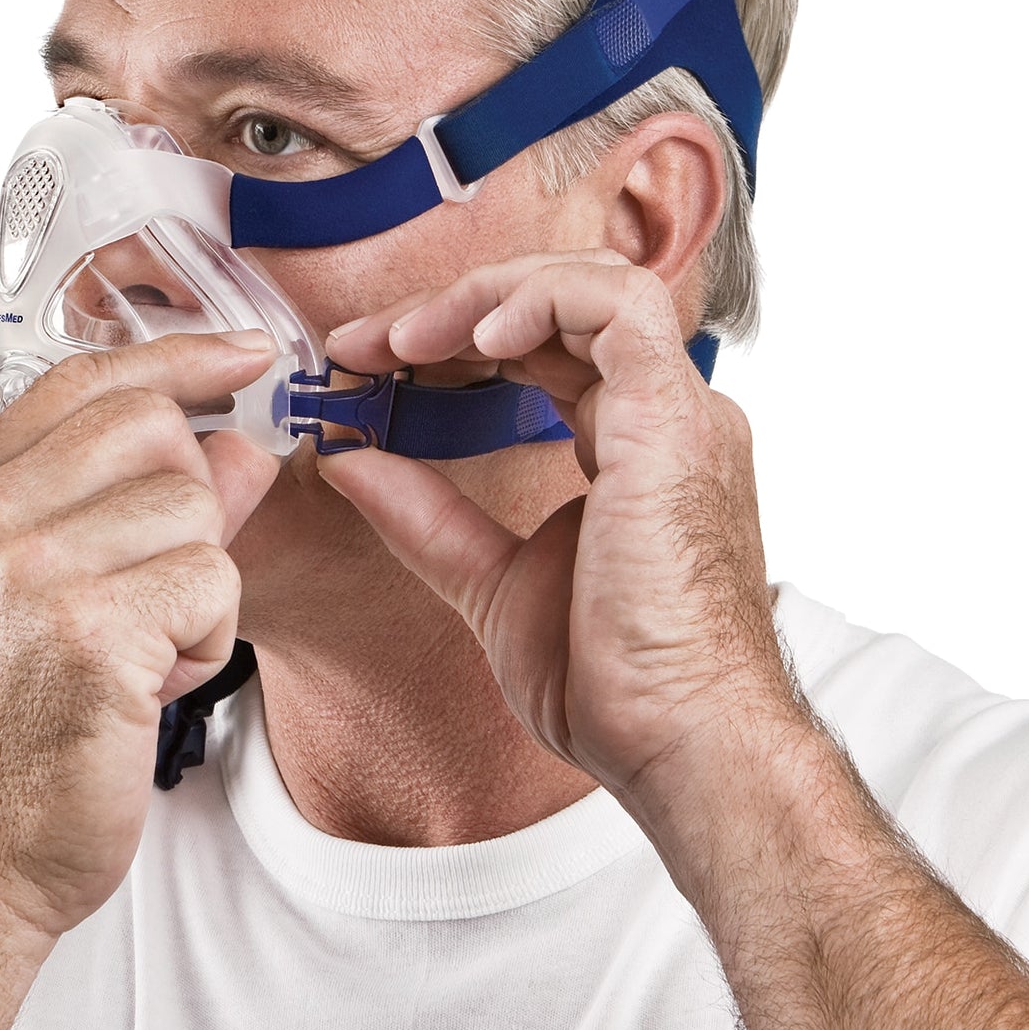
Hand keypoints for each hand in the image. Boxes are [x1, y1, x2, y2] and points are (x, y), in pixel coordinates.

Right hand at [0, 332, 279, 941]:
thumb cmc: (3, 727)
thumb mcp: (41, 590)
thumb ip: (133, 499)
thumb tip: (238, 442)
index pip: (86, 380)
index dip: (180, 356)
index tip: (245, 354)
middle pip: (156, 427)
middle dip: (188, 501)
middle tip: (150, 584)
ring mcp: (28, 568)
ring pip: (198, 506)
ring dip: (197, 586)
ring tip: (138, 650)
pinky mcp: (90, 630)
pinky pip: (214, 579)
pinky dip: (207, 637)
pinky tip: (150, 685)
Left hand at [321, 251, 796, 808]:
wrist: (679, 745)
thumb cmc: (612, 683)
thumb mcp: (489, 582)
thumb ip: (422, 514)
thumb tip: (349, 459)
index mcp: (634, 445)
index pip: (546, 348)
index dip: (455, 336)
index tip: (371, 359)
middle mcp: (664, 416)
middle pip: (560, 306)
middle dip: (454, 308)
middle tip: (366, 340)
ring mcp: (679, 411)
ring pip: (592, 284)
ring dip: (487, 293)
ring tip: (407, 336)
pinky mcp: (676, 419)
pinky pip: (617, 308)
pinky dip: (539, 300)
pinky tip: (474, 334)